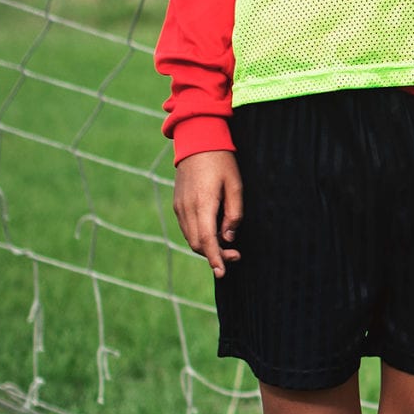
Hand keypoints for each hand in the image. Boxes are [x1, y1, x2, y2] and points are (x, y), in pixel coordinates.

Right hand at [173, 150, 243, 275]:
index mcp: (202, 204)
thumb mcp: (236, 185)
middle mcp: (186, 208)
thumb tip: (228, 238)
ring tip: (228, 246)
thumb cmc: (221, 162)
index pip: (206, 240)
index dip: (214, 258)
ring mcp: (179, 207)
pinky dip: (199, 236)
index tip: (222, 272)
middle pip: (197, 243)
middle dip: (214, 254)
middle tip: (236, 255)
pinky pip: (187, 228)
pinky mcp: (178, 204)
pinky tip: (215, 233)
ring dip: (207, 247)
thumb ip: (234, 213)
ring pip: (190, 238)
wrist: (197, 141)